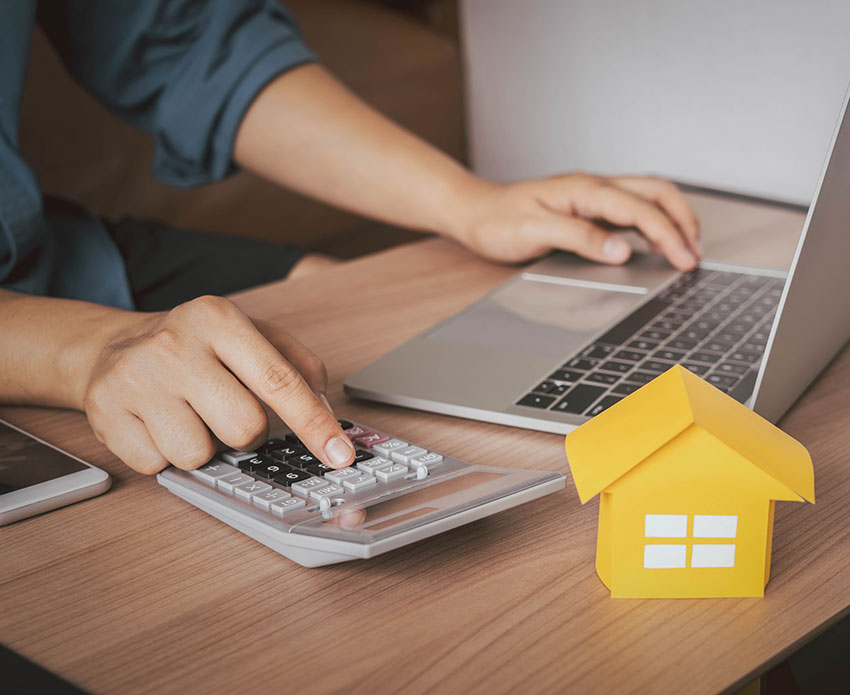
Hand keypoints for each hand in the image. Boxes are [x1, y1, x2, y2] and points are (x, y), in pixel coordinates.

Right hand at [81, 295, 354, 473]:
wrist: (114, 348)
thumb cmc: (196, 346)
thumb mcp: (251, 335)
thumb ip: (298, 366)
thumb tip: (325, 411)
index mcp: (218, 319)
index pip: (279, 380)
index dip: (314, 424)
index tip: (339, 454)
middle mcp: (174, 344)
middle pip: (244, 428)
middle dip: (247, 433)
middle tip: (228, 411)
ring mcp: (135, 379)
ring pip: (198, 454)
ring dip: (203, 446)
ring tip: (189, 415)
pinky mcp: (105, 413)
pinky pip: (157, 466)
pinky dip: (165, 455)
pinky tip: (158, 424)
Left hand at [449, 173, 700, 269]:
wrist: (475, 213)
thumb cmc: (498, 221)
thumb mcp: (535, 231)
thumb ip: (580, 238)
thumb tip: (621, 250)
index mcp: (584, 189)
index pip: (639, 209)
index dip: (668, 235)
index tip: (684, 259)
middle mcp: (593, 187)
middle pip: (655, 192)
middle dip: (683, 220)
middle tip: (696, 253)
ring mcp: (592, 196)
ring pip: (647, 197)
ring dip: (672, 219)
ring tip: (687, 247)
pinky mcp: (588, 208)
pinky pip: (631, 209)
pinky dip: (652, 224)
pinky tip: (656, 243)